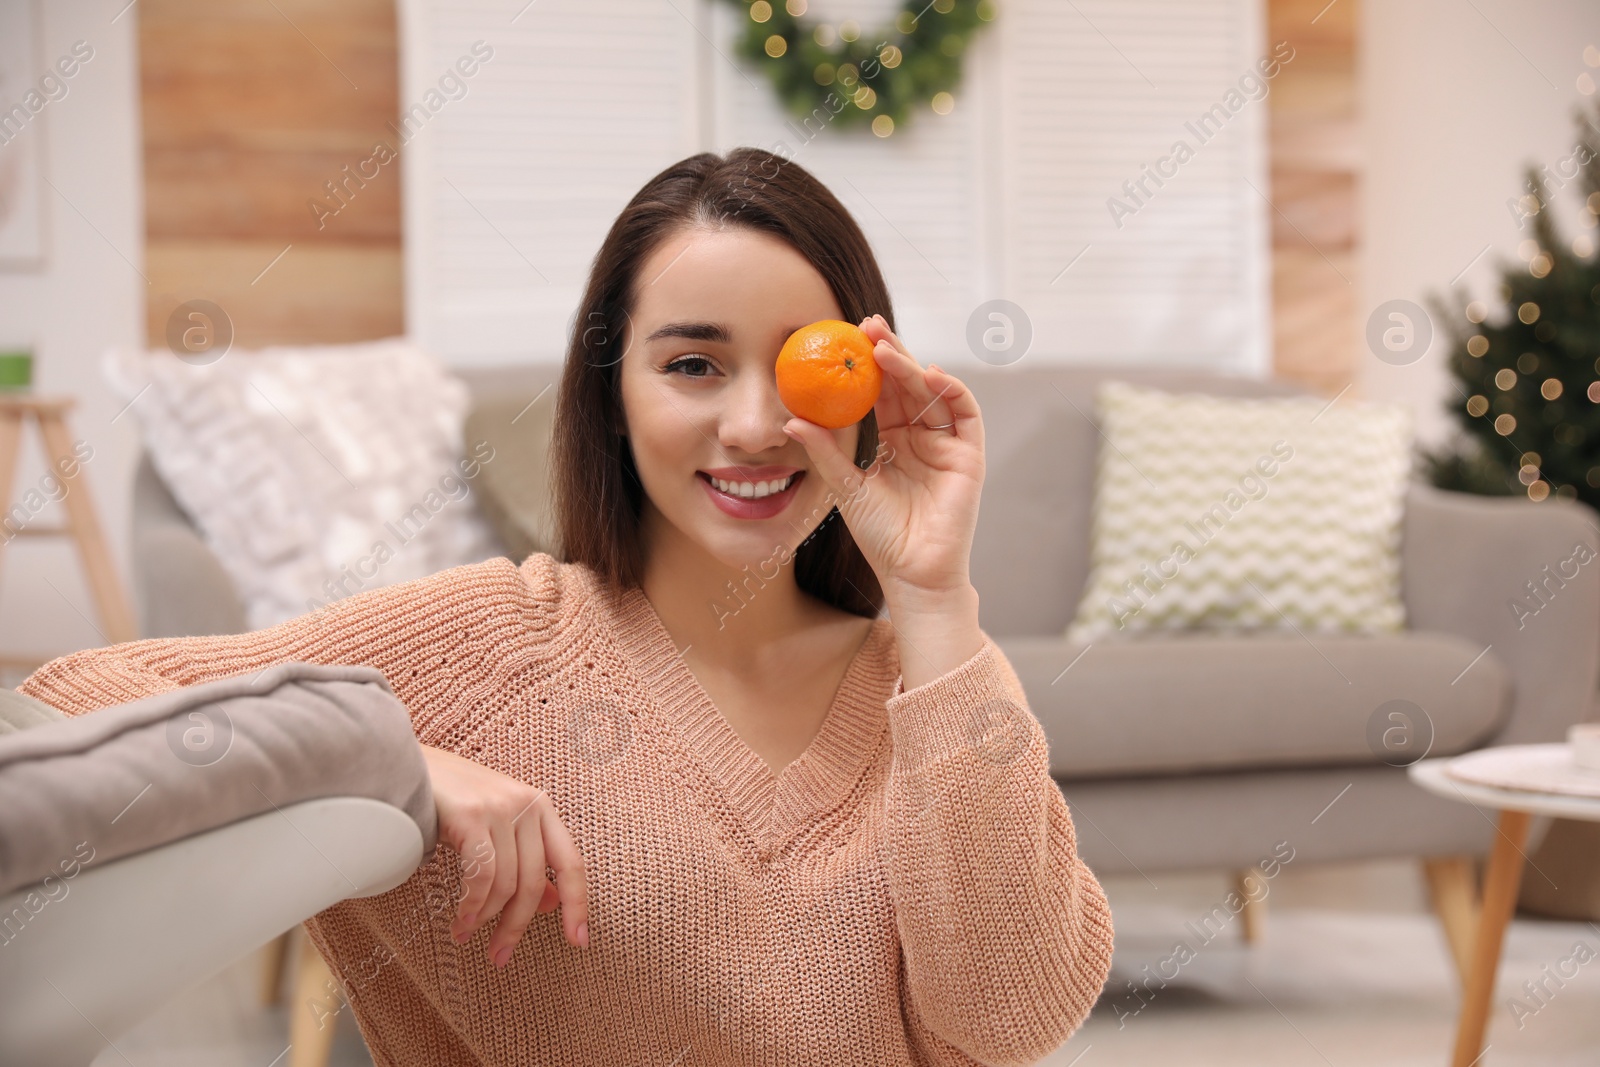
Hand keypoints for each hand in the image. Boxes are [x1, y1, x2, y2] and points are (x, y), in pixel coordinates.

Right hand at [419, 744, 589, 967]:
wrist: (406, 764)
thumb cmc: (450, 800)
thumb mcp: (496, 827)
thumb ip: (525, 861)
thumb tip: (552, 904)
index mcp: (540, 808)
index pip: (571, 863)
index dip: (578, 905)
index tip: (579, 941)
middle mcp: (527, 805)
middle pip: (534, 882)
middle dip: (516, 926)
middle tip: (500, 956)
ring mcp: (500, 808)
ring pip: (506, 884)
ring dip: (485, 919)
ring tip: (465, 934)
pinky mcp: (471, 816)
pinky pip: (481, 876)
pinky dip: (472, 905)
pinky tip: (460, 919)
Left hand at [782, 313, 984, 605]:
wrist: (912, 573)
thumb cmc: (879, 536)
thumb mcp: (845, 487)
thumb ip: (825, 452)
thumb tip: (791, 421)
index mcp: (888, 442)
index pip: (877, 395)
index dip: (864, 367)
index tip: (843, 339)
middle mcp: (917, 438)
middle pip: (905, 385)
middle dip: (888, 353)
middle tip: (867, 325)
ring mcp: (944, 444)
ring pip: (931, 392)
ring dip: (911, 366)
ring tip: (886, 348)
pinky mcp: (968, 455)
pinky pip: (965, 414)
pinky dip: (951, 390)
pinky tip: (929, 374)